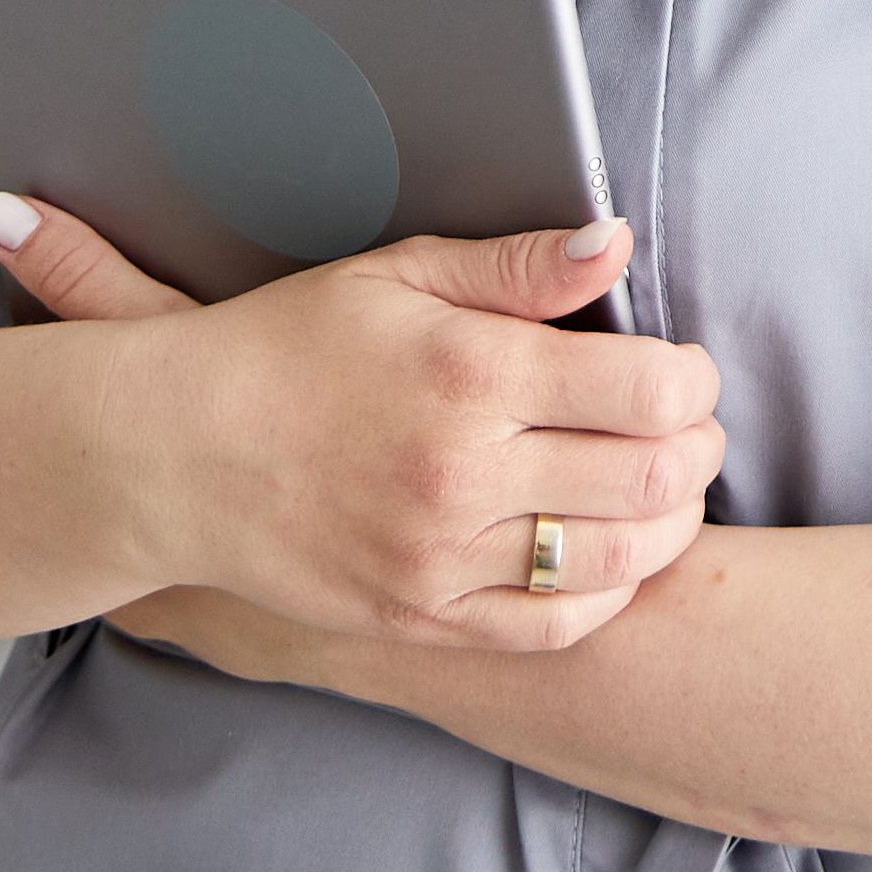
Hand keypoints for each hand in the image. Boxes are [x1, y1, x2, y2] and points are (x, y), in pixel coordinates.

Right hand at [0, 192, 724, 653]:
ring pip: (618, 559)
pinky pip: (554, 625)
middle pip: (655, 476)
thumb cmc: (288, 348)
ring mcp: (441, 557)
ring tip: (661, 486)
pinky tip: (604, 552)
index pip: (649, 387)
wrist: (172, 453)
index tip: (681, 368)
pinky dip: (605, 591)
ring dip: (668, 521)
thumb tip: (620, 246)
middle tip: (689, 426)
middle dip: (698, 446)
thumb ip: (519, 265)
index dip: (692, 377)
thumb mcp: (400, 275)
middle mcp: (462, 472)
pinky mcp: (421, 616)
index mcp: (469, 374)